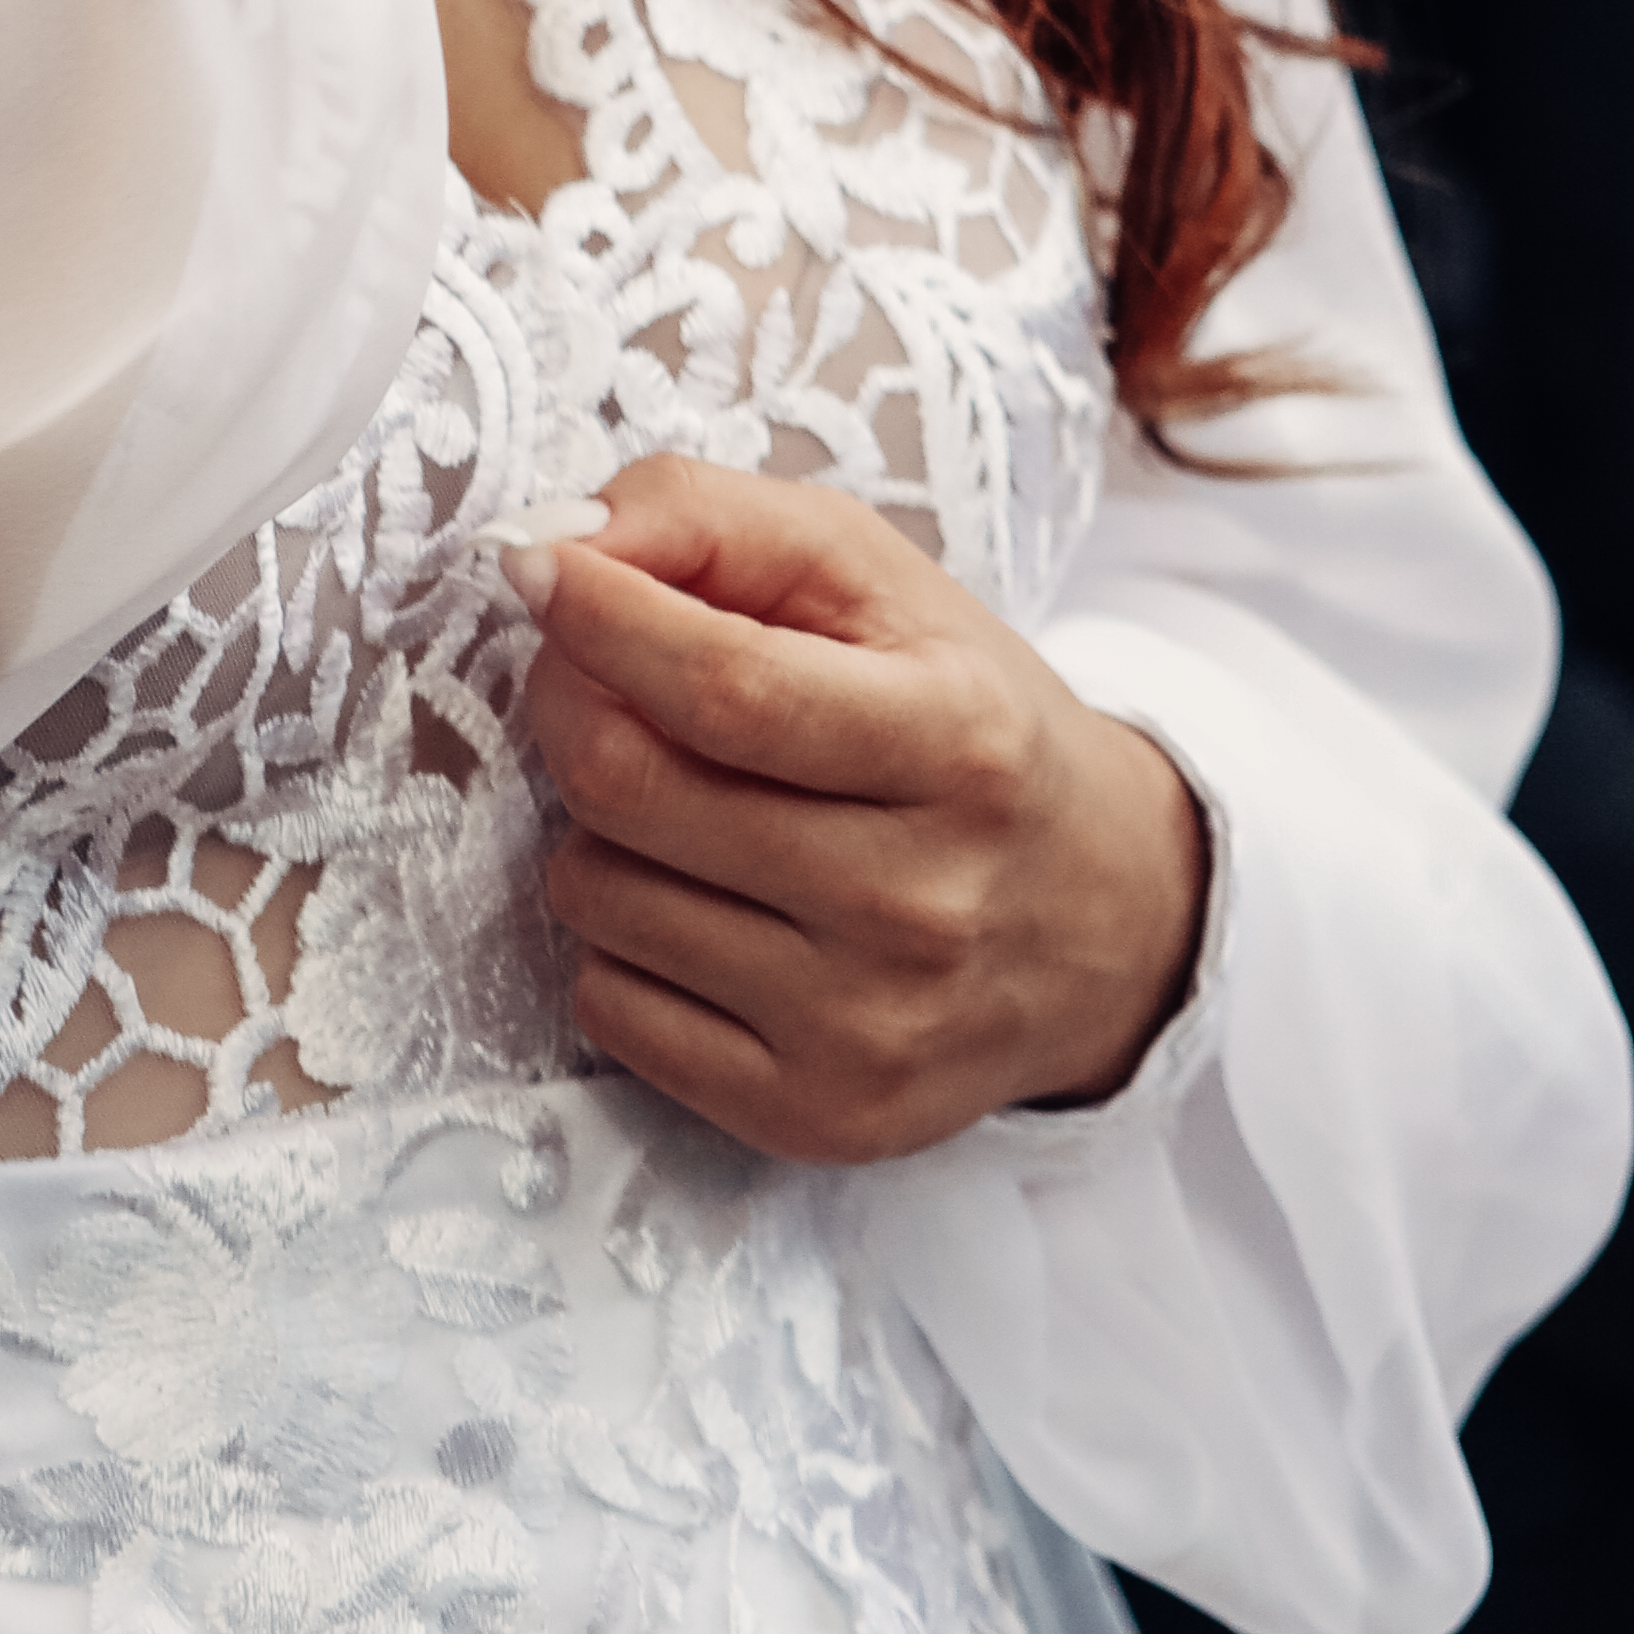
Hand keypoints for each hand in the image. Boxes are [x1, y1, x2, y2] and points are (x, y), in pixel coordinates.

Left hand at [507, 457, 1210, 1163]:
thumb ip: (709, 518)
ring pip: (603, 897)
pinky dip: (616, 938)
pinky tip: (697, 903)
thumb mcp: (870, 574)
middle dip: (574, 704)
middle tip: (595, 675)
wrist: (1099, 919)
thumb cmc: (962, 714)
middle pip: (637, 791)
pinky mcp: (815, 1115)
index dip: (602, 617)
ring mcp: (868, 1027)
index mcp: (956, 743)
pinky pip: (609, 1009)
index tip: (533, 563)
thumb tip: (558, 541)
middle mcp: (921, 901)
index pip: (728, 688)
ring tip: (683, 801)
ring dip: (596, 825)